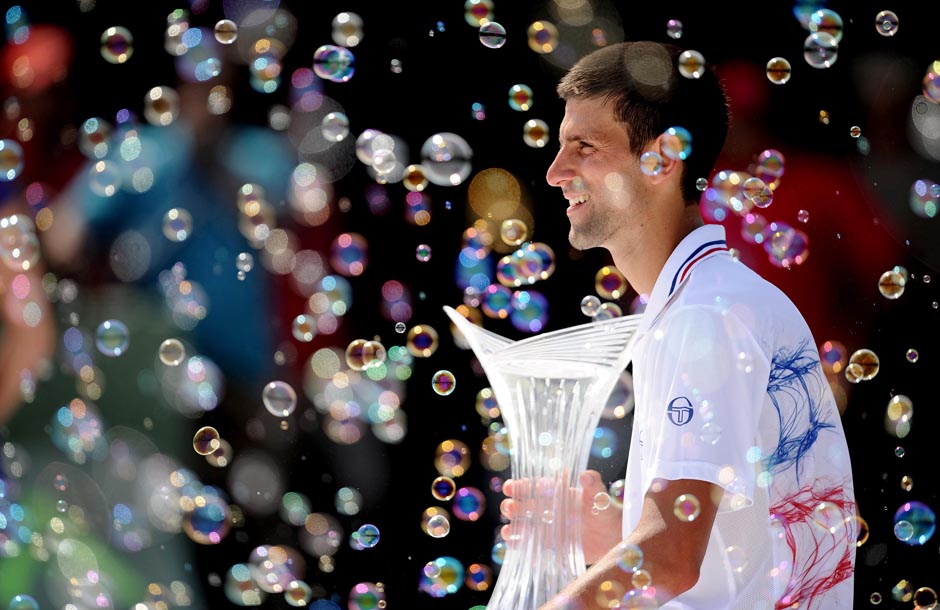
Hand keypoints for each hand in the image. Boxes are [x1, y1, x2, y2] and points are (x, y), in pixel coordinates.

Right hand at [499, 470, 623, 565]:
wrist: (614, 536)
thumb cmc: (606, 511)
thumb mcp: (600, 496)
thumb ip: (593, 485)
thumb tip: (585, 475)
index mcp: (556, 494)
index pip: (533, 488)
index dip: (520, 486)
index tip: (511, 487)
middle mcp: (549, 510)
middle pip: (524, 507)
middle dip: (512, 506)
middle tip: (509, 508)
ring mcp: (549, 528)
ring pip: (525, 527)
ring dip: (514, 528)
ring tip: (507, 531)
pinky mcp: (553, 546)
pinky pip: (533, 546)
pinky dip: (522, 546)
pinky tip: (514, 546)